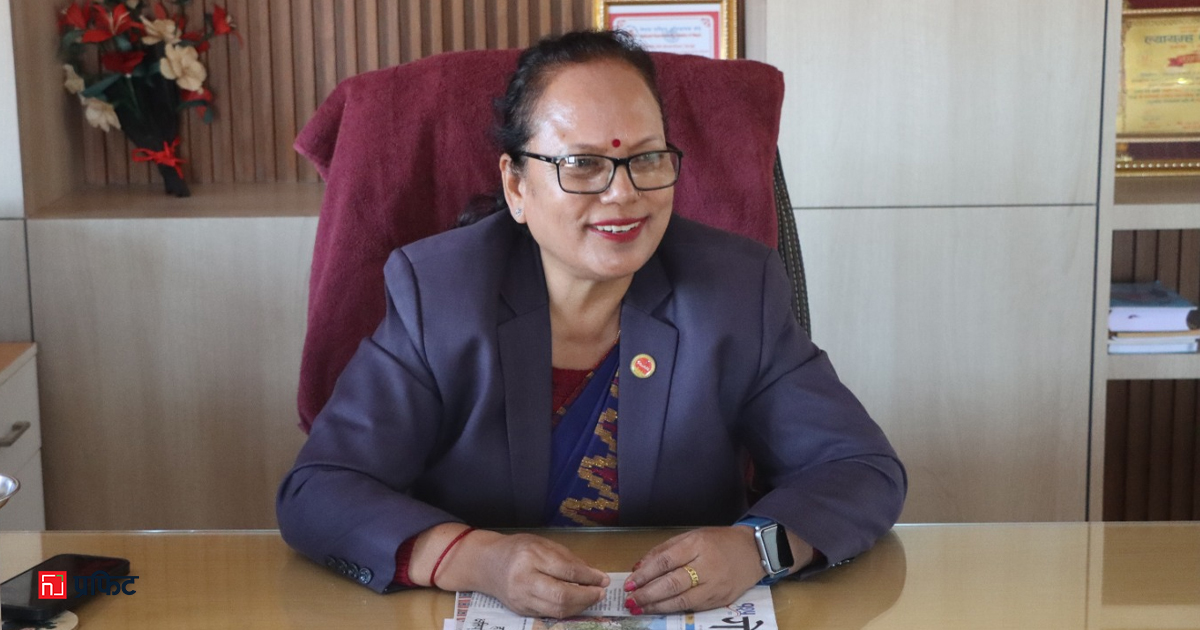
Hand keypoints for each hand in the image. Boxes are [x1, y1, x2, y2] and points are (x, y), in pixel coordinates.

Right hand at [437, 530, 609, 618]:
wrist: (486, 564)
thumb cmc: (517, 549)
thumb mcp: (542, 543)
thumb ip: (567, 558)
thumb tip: (593, 575)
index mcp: (531, 556)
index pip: (567, 572)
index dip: (590, 578)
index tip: (604, 579)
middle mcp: (524, 580)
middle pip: (562, 596)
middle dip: (587, 597)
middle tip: (600, 593)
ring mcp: (521, 599)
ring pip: (557, 610)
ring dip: (580, 607)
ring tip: (591, 598)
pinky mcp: (521, 611)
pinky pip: (549, 614)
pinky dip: (566, 610)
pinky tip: (575, 603)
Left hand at [623, 527, 764, 614]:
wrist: (754, 551)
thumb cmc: (719, 541)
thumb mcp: (691, 536)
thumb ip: (664, 550)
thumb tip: (639, 567)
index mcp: (697, 545)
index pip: (665, 561)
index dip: (645, 574)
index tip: (629, 583)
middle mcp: (706, 566)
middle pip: (672, 583)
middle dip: (647, 594)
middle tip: (631, 600)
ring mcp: (715, 585)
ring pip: (682, 600)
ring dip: (657, 606)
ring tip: (640, 608)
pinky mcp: (720, 600)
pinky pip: (693, 607)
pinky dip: (674, 609)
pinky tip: (660, 609)